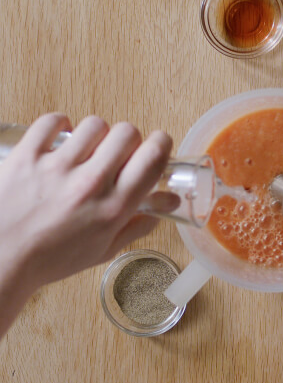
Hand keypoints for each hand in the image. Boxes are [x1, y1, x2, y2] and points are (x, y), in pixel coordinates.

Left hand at [0, 113, 172, 289]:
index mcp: (114, 207)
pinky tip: (60, 141)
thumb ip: (139, 224)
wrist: (1, 260)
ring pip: (94, 124)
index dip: (161, 144)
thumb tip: (167, 203)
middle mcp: (90, 184)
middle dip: (128, 139)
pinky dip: (60, 126)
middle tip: (117, 154)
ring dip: (95, 134)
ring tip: (85, 150)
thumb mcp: (104, 249)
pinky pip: (53, 121)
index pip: (153, 157)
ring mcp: (57, 167)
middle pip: (127, 132)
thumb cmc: (51, 259)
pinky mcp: (27, 156)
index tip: (156, 145)